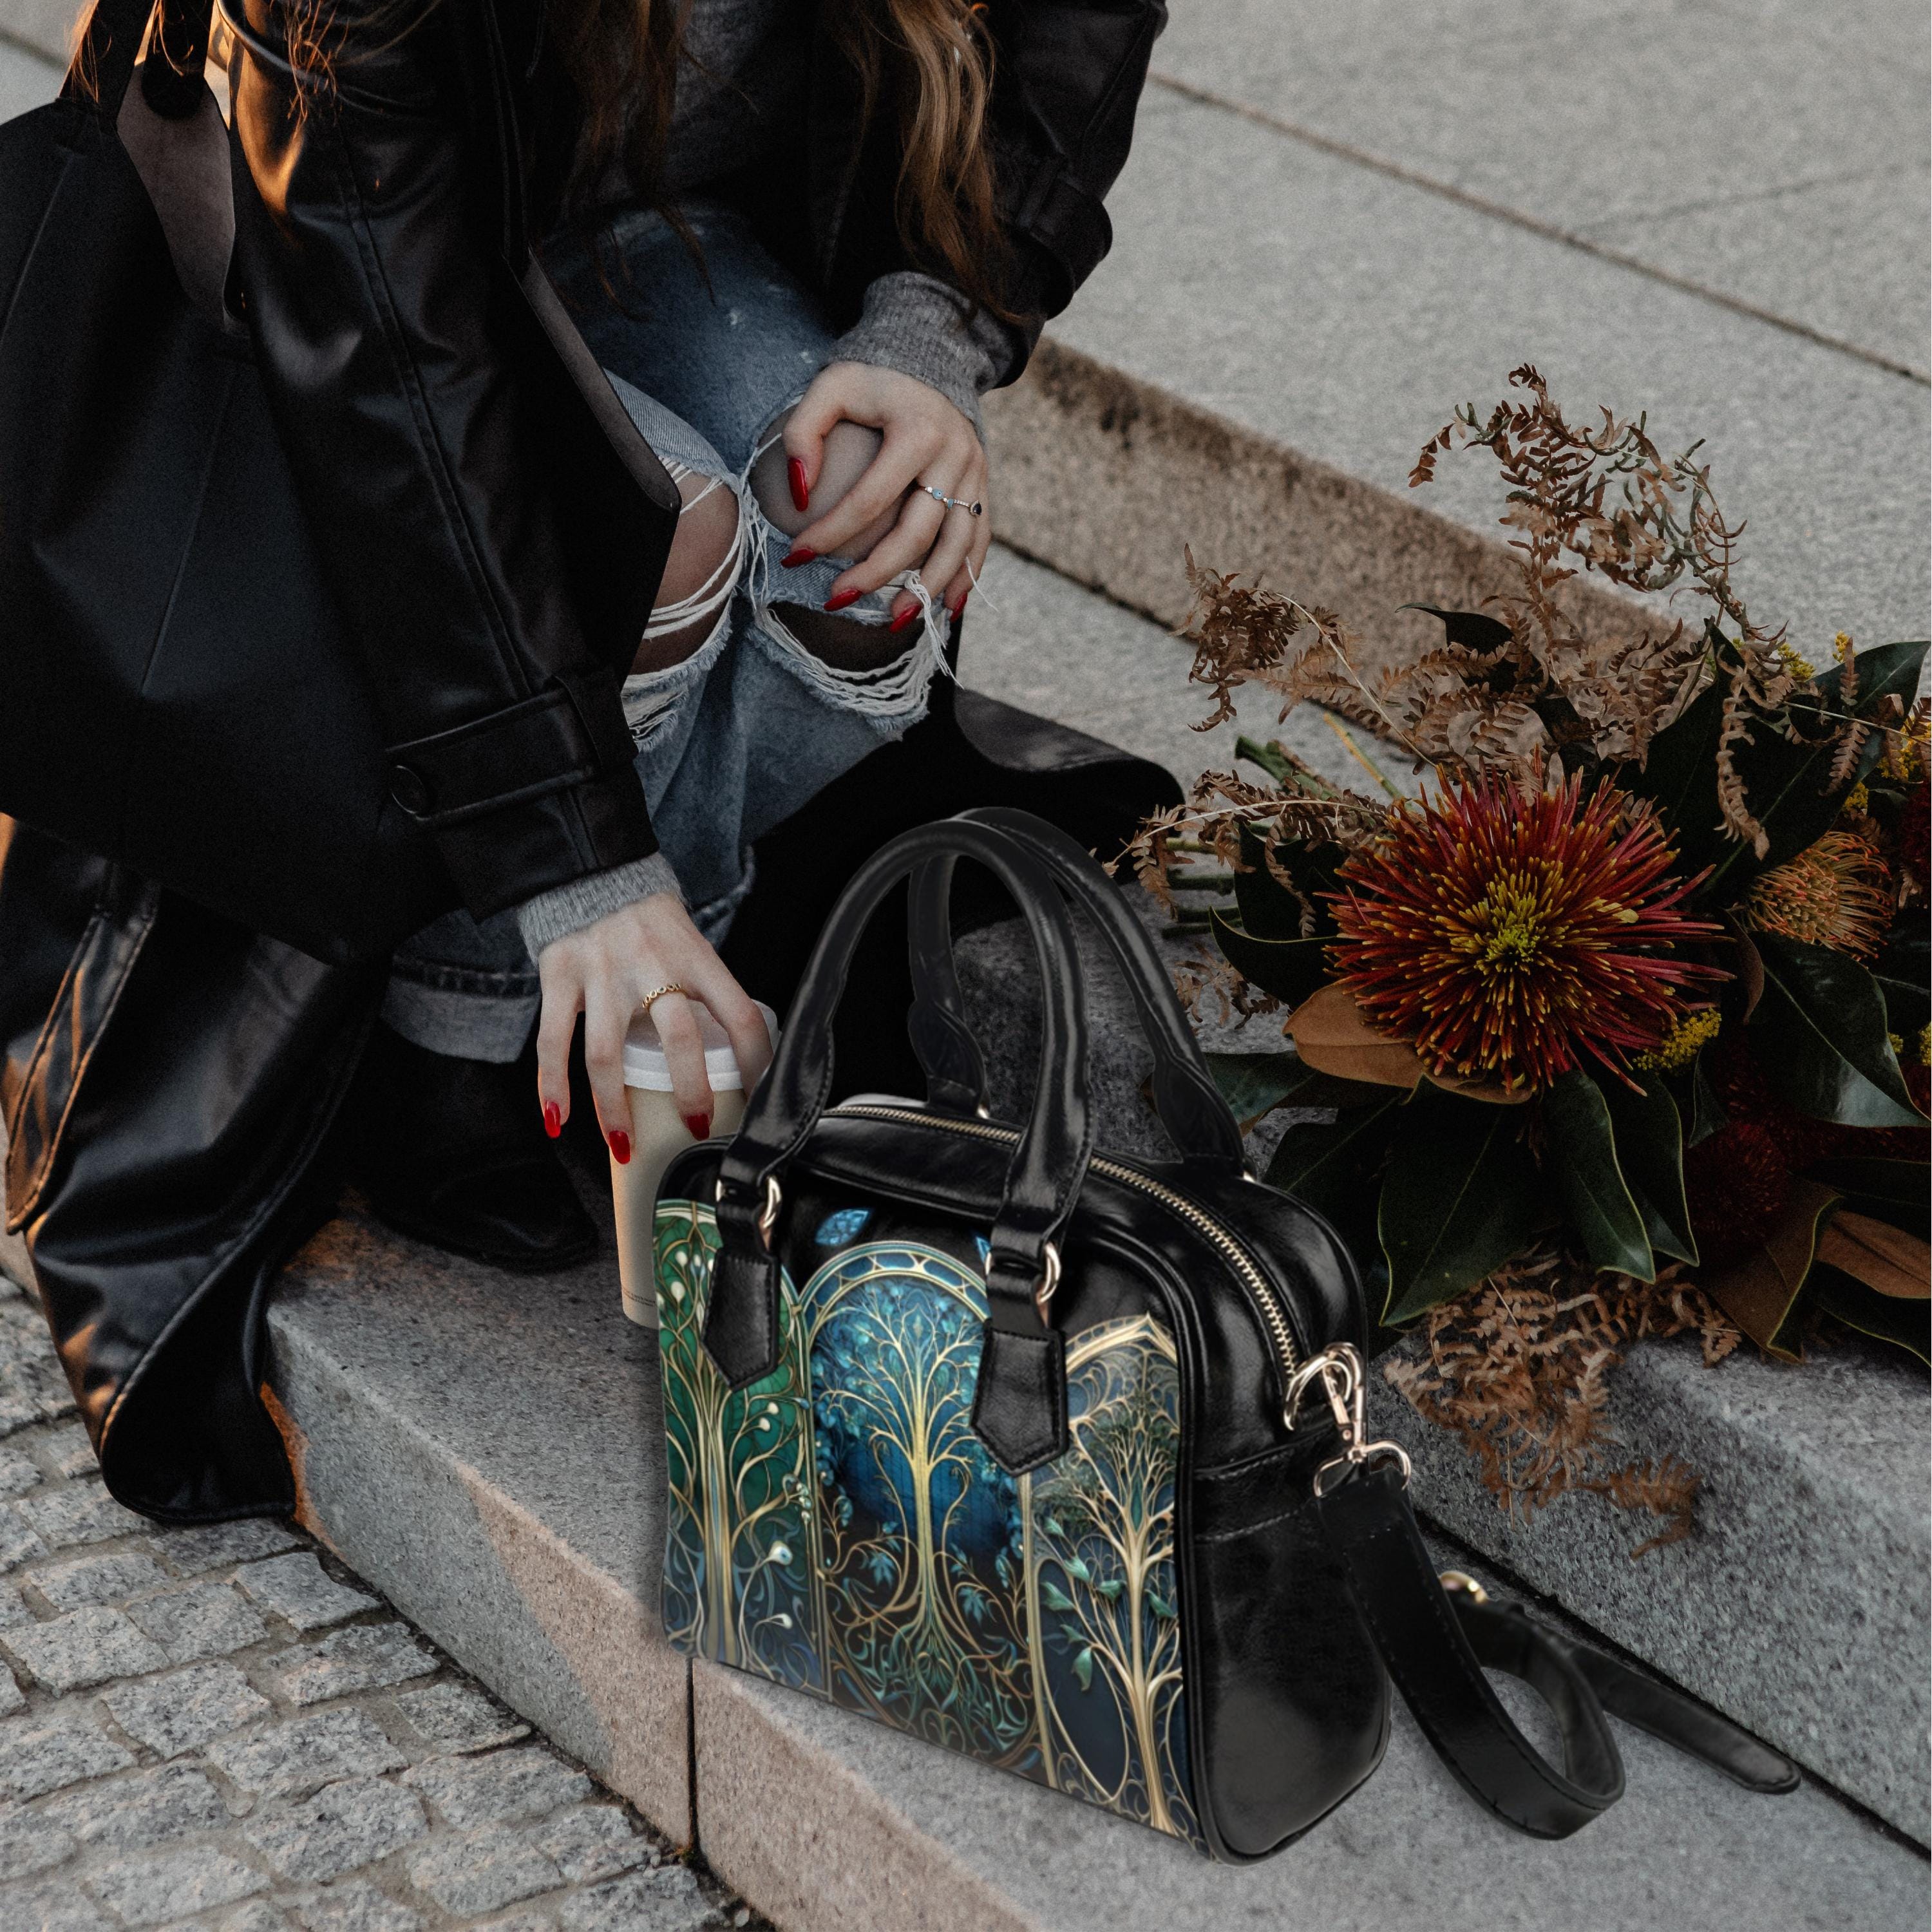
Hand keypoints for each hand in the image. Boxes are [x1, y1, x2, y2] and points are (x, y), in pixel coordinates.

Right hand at [532, 893, 772, 1158]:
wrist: (587, 864)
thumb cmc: (647, 916)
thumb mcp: (689, 941)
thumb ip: (703, 987)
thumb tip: (732, 1045)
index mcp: (695, 956)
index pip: (738, 1014)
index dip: (755, 1061)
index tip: (757, 1097)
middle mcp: (650, 963)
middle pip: (678, 1039)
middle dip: (691, 1092)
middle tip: (697, 1129)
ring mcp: (601, 971)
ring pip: (606, 1055)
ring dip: (614, 1109)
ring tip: (624, 1145)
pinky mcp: (559, 975)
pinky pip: (554, 1041)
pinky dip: (552, 1085)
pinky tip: (557, 1118)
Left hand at [785, 362, 991, 621]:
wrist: (934, 359)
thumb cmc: (874, 380)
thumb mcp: (832, 387)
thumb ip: (805, 432)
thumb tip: (799, 493)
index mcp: (918, 431)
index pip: (869, 499)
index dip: (831, 533)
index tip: (796, 556)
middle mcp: (955, 455)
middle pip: (917, 532)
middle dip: (877, 573)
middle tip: (838, 598)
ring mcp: (975, 473)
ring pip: (956, 544)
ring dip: (926, 587)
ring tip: (894, 619)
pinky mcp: (983, 486)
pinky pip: (979, 539)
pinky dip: (966, 575)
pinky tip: (947, 607)